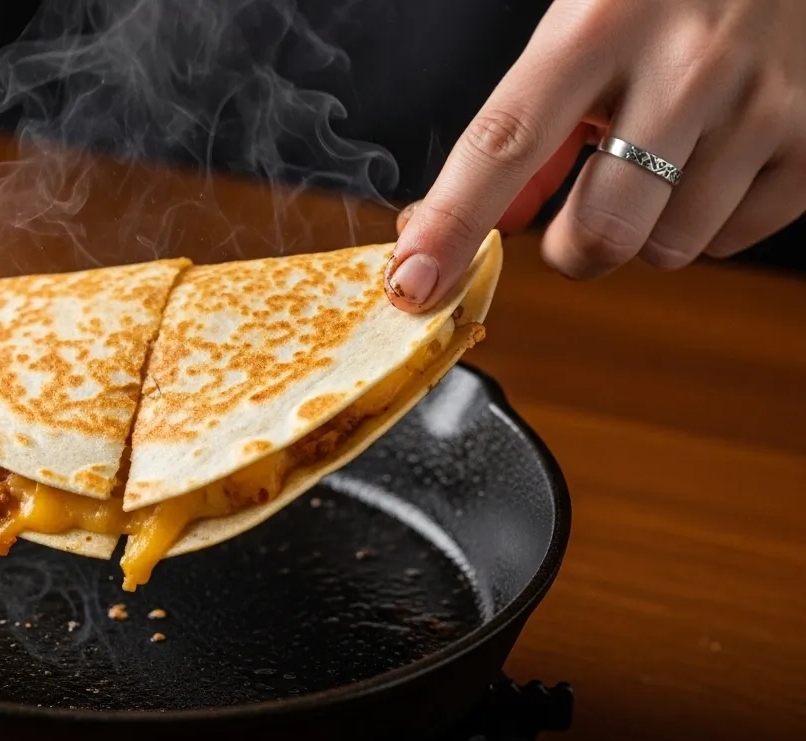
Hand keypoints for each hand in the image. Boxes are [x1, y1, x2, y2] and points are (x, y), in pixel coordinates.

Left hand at [385, 0, 805, 310]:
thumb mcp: (584, 28)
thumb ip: (529, 126)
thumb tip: (484, 223)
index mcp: (598, 25)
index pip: (504, 144)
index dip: (452, 224)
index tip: (415, 281)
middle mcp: (685, 64)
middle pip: (601, 232)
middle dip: (573, 250)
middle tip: (583, 215)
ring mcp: (760, 104)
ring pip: (667, 249)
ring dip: (647, 231)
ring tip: (665, 163)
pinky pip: (732, 241)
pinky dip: (711, 221)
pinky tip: (716, 160)